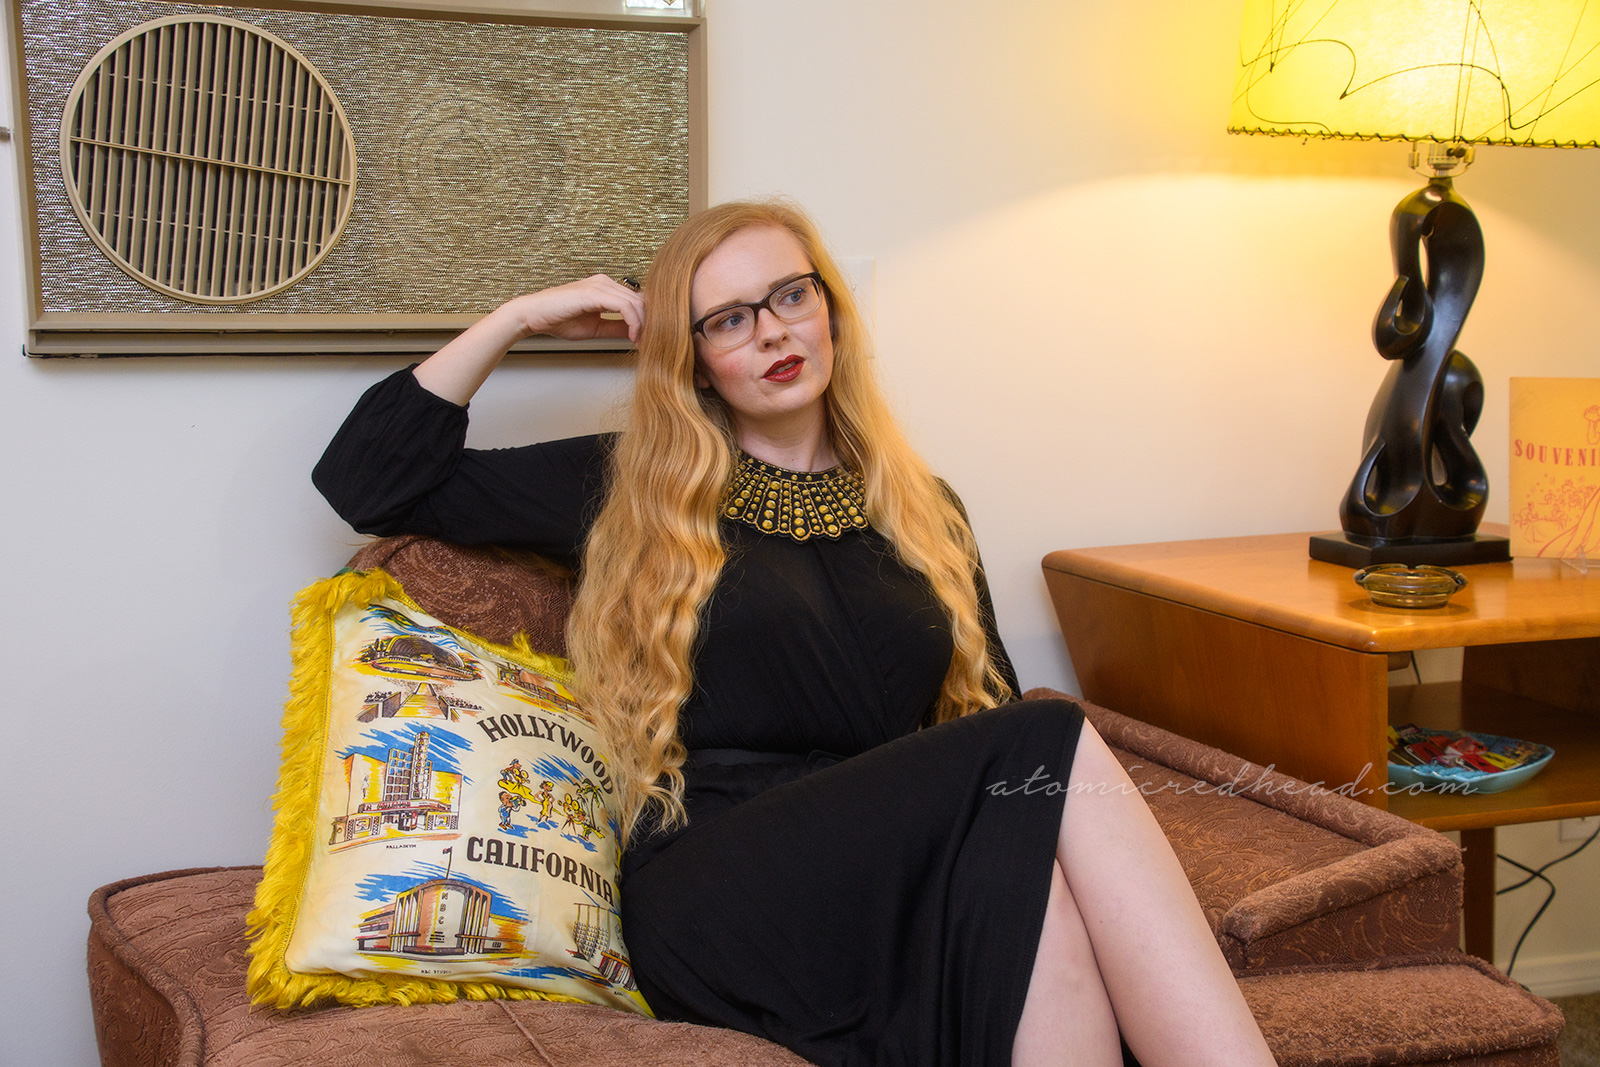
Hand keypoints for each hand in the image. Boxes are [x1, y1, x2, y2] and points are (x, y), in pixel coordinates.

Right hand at [509, 275, 645, 344]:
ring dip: (643, 325)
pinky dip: (633, 322)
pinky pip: (625, 306)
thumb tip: (637, 333)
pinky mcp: (594, 292)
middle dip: (649, 323)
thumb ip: (617, 327)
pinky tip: (632, 336)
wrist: (534, 316)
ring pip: (636, 302)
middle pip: (641, 300)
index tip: (648, 339)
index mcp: (605, 288)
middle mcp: (605, 282)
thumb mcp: (596, 327)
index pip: (637, 300)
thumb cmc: (558, 320)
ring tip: (641, 342)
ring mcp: (600, 285)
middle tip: (650, 343)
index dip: (646, 320)